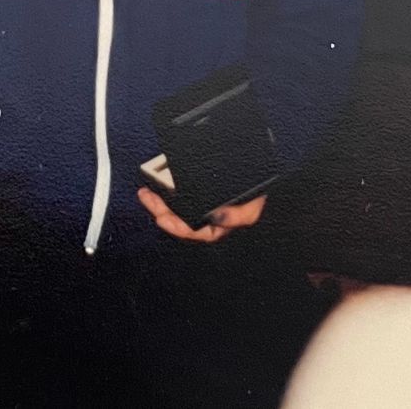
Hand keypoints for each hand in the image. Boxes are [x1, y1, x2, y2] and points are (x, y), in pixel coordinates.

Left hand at [137, 187, 265, 243]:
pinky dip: (168, 190)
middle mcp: (207, 217)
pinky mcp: (200, 191)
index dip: (176, 227)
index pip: (193, 232)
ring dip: (160, 202)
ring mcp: (203, 205)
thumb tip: (217, 217)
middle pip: (179, 219)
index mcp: (217, 225)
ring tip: (147, 191)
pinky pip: (179, 194)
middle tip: (147, 197)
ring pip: (177, 208)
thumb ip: (237, 216)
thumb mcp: (252, 209)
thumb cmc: (258, 196)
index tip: (161, 219)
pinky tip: (158, 185)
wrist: (263, 178)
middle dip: (160, 210)